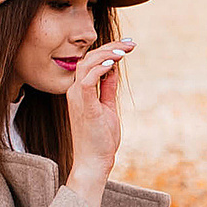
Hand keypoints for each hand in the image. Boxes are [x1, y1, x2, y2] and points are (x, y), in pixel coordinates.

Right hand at [62, 39, 132, 202]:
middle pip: (88, 58)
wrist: (94, 162)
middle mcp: (75, 91)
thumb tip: (113, 70)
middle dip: (110, 47)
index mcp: (80, 91)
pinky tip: (112, 64)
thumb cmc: (100, 138)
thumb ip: (107, 88)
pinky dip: (99, 70)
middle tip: (130, 44)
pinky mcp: (85, 107)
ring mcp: (78, 99)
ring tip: (124, 51)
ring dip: (106, 55)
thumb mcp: (107, 107)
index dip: (108, 49)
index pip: (90, 61)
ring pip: (86, 65)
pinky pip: (87, 82)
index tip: (127, 45)